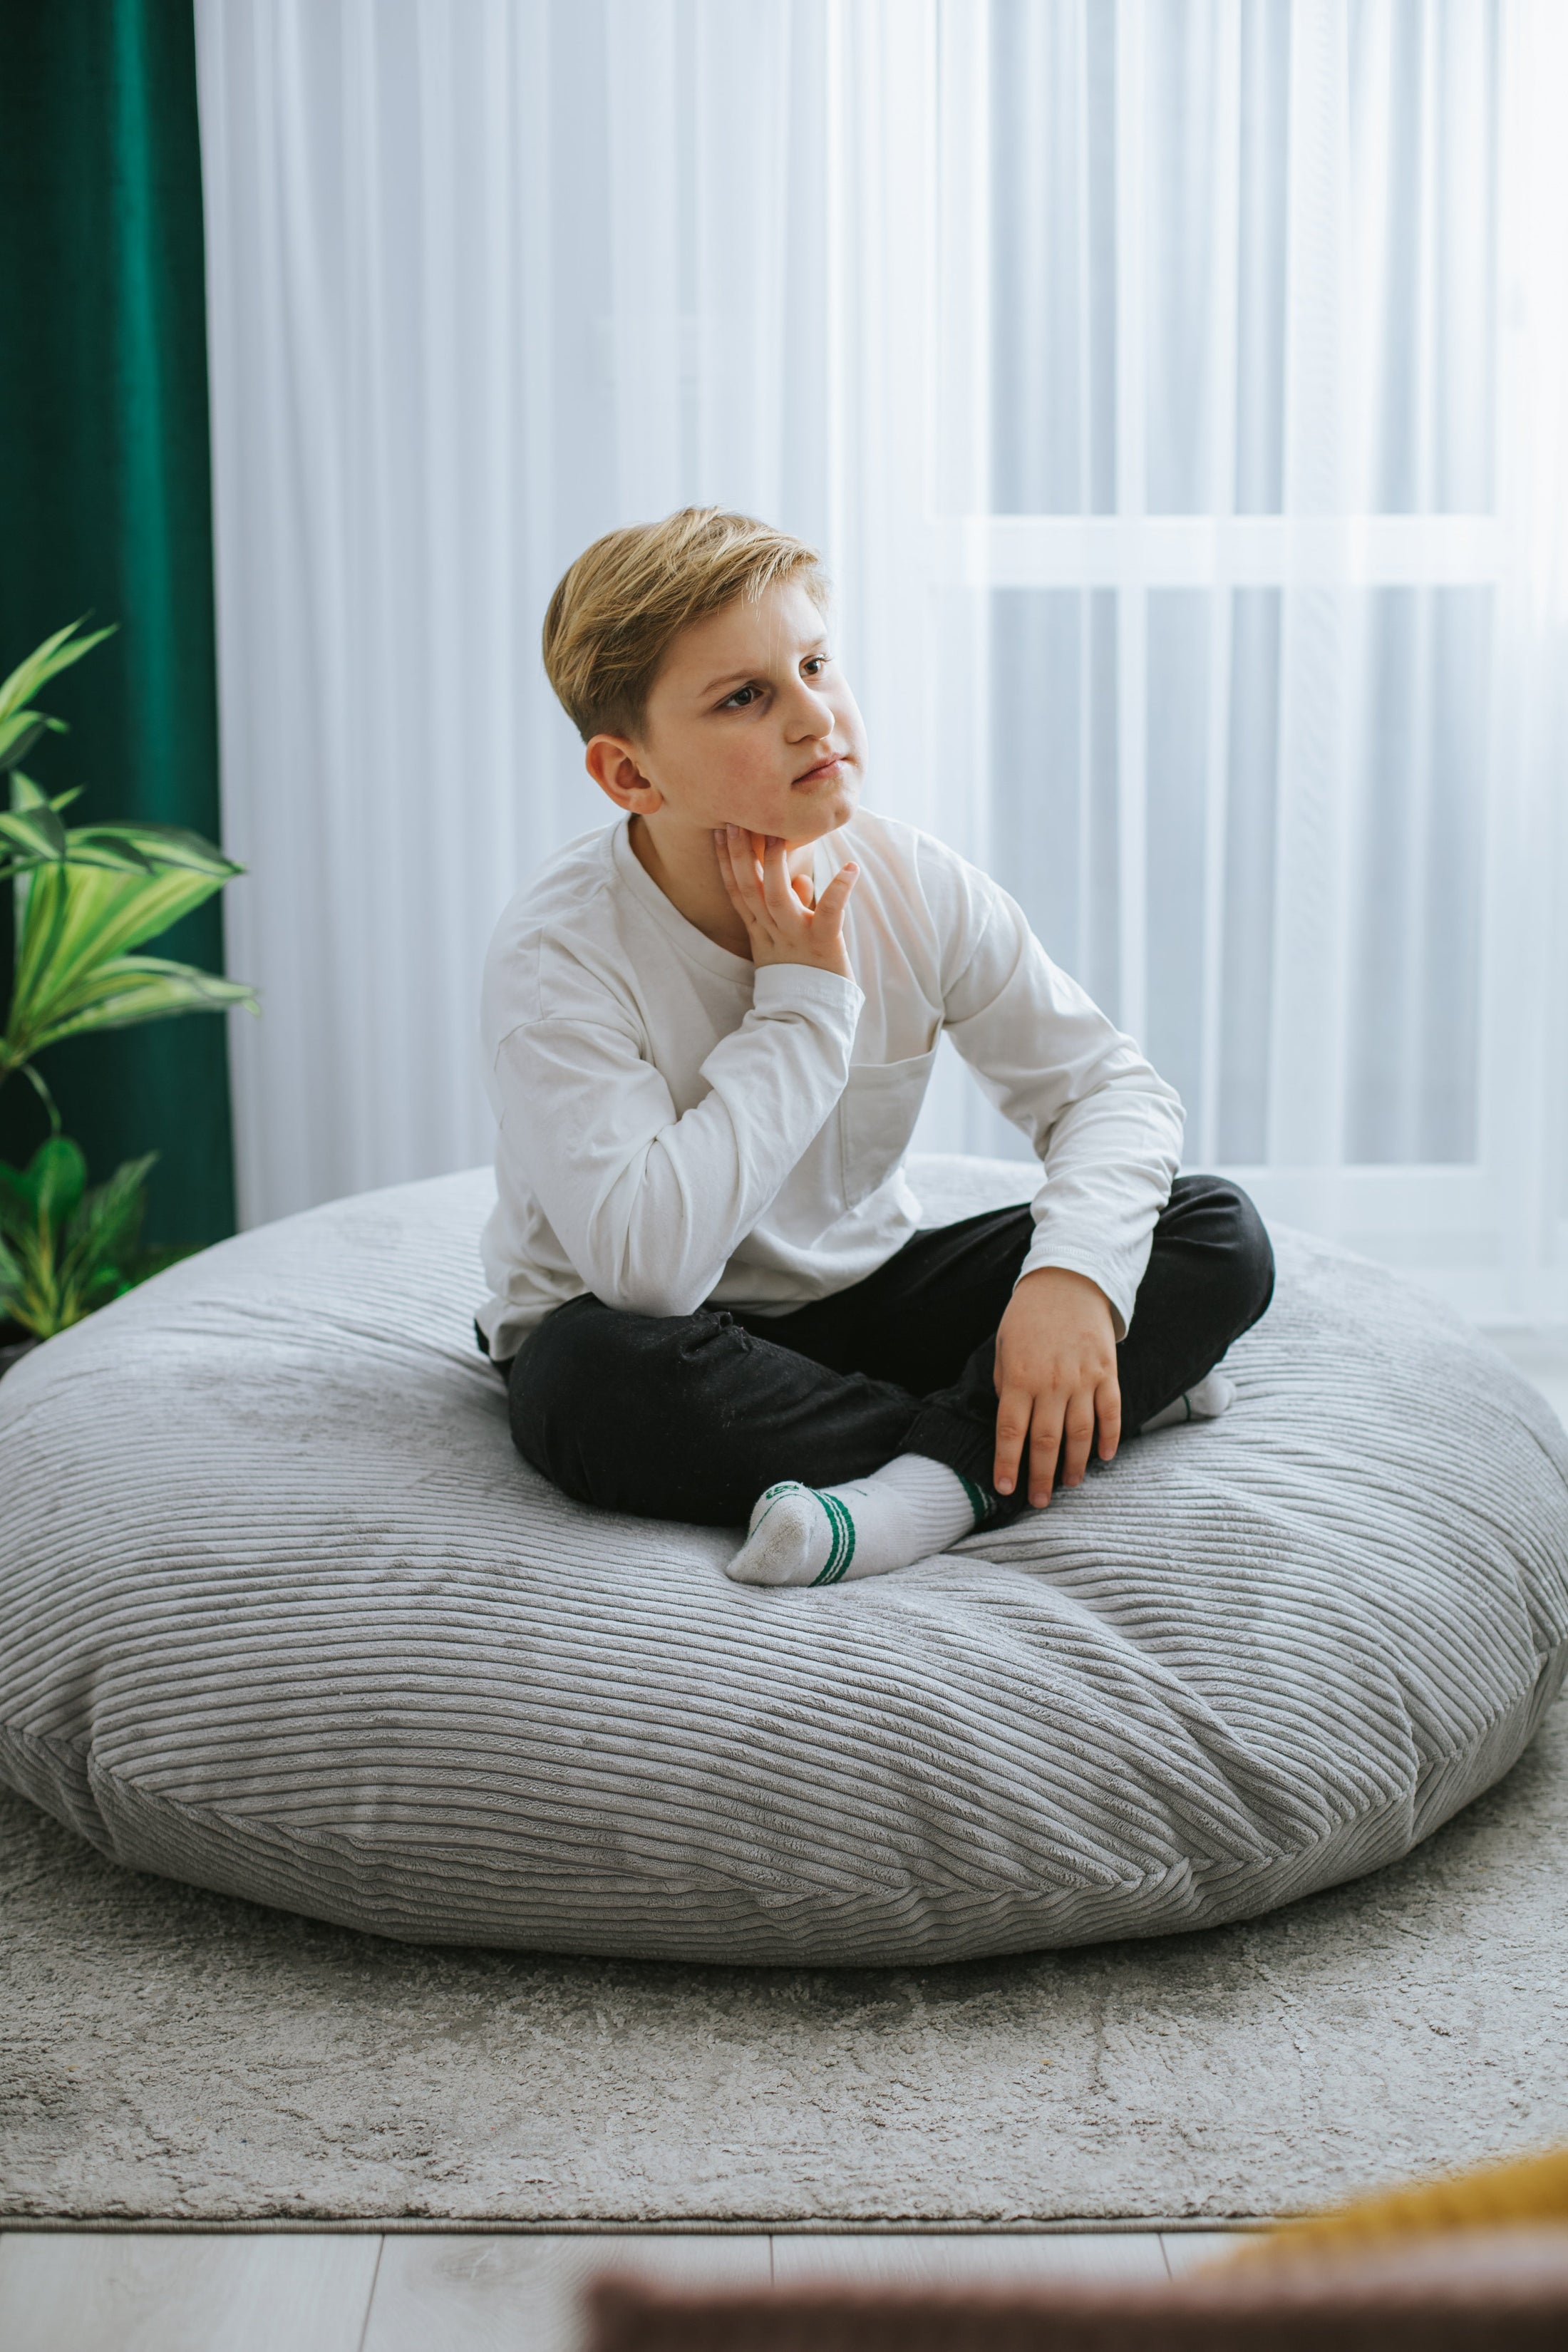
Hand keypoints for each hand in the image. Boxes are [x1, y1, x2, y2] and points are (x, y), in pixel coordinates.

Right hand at [714, 825, 858, 980]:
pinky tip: (850, 869)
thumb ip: (791, 909)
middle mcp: (773, 933)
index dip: (726, 860)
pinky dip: (838, 891)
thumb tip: (798, 879)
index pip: (737, 891)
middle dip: (741, 854)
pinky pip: (829, 915)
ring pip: (777, 898)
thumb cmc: (803, 977)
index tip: (721, 830)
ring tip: (778, 833)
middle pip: (749, 889)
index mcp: (761, 931)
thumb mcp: (787, 944)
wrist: (809, 1020)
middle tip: (736, 819)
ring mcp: (796, 939)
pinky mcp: (824, 946)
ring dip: (775, 864)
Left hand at [992, 1266, 1120, 1505]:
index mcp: (1019, 1377)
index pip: (1010, 1431)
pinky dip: (1109, 1437)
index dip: (1007, 1463)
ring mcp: (1082, 1378)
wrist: (1068, 1280)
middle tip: (1039, 1501)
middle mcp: (1051, 1383)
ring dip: (1074, 1464)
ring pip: (1080, 1433)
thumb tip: (1012, 1421)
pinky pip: (1110, 1412)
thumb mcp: (1003, 1346)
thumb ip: (1006, 1384)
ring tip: (1068, 1484)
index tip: (1006, 1488)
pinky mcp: (1107, 1372)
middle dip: (1041, 1476)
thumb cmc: (1028, 1315)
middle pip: (1045, 1441)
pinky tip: (1103, 1457)